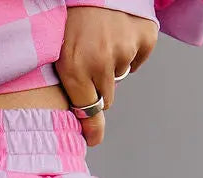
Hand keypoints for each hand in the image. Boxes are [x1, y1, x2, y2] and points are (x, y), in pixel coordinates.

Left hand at [57, 8, 158, 146]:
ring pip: (121, 76)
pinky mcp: (144, 38)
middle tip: (89, 60)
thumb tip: (88, 129)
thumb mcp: (57, 51)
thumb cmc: (71, 15)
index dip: (92, 127)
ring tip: (101, 38)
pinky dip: (130, 50)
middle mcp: (101, 62)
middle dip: (98, 87)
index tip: (92, 137)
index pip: (90, 114)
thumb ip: (68, 87)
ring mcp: (125, 49)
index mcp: (74, 67)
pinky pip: (137, 60)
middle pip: (106, 99)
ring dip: (113, 63)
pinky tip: (118, 31)